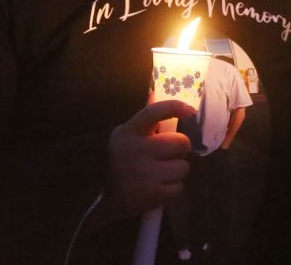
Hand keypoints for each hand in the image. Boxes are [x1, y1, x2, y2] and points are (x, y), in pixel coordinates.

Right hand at [105, 100, 194, 217]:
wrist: (100, 198)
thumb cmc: (120, 161)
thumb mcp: (126, 135)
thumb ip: (145, 118)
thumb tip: (156, 93)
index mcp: (130, 131)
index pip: (155, 112)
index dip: (175, 107)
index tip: (190, 110)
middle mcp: (137, 150)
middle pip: (180, 143)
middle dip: (179, 150)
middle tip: (168, 155)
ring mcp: (144, 173)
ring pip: (182, 167)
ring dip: (176, 172)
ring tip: (161, 174)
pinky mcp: (151, 194)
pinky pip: (179, 188)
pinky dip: (172, 190)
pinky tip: (158, 188)